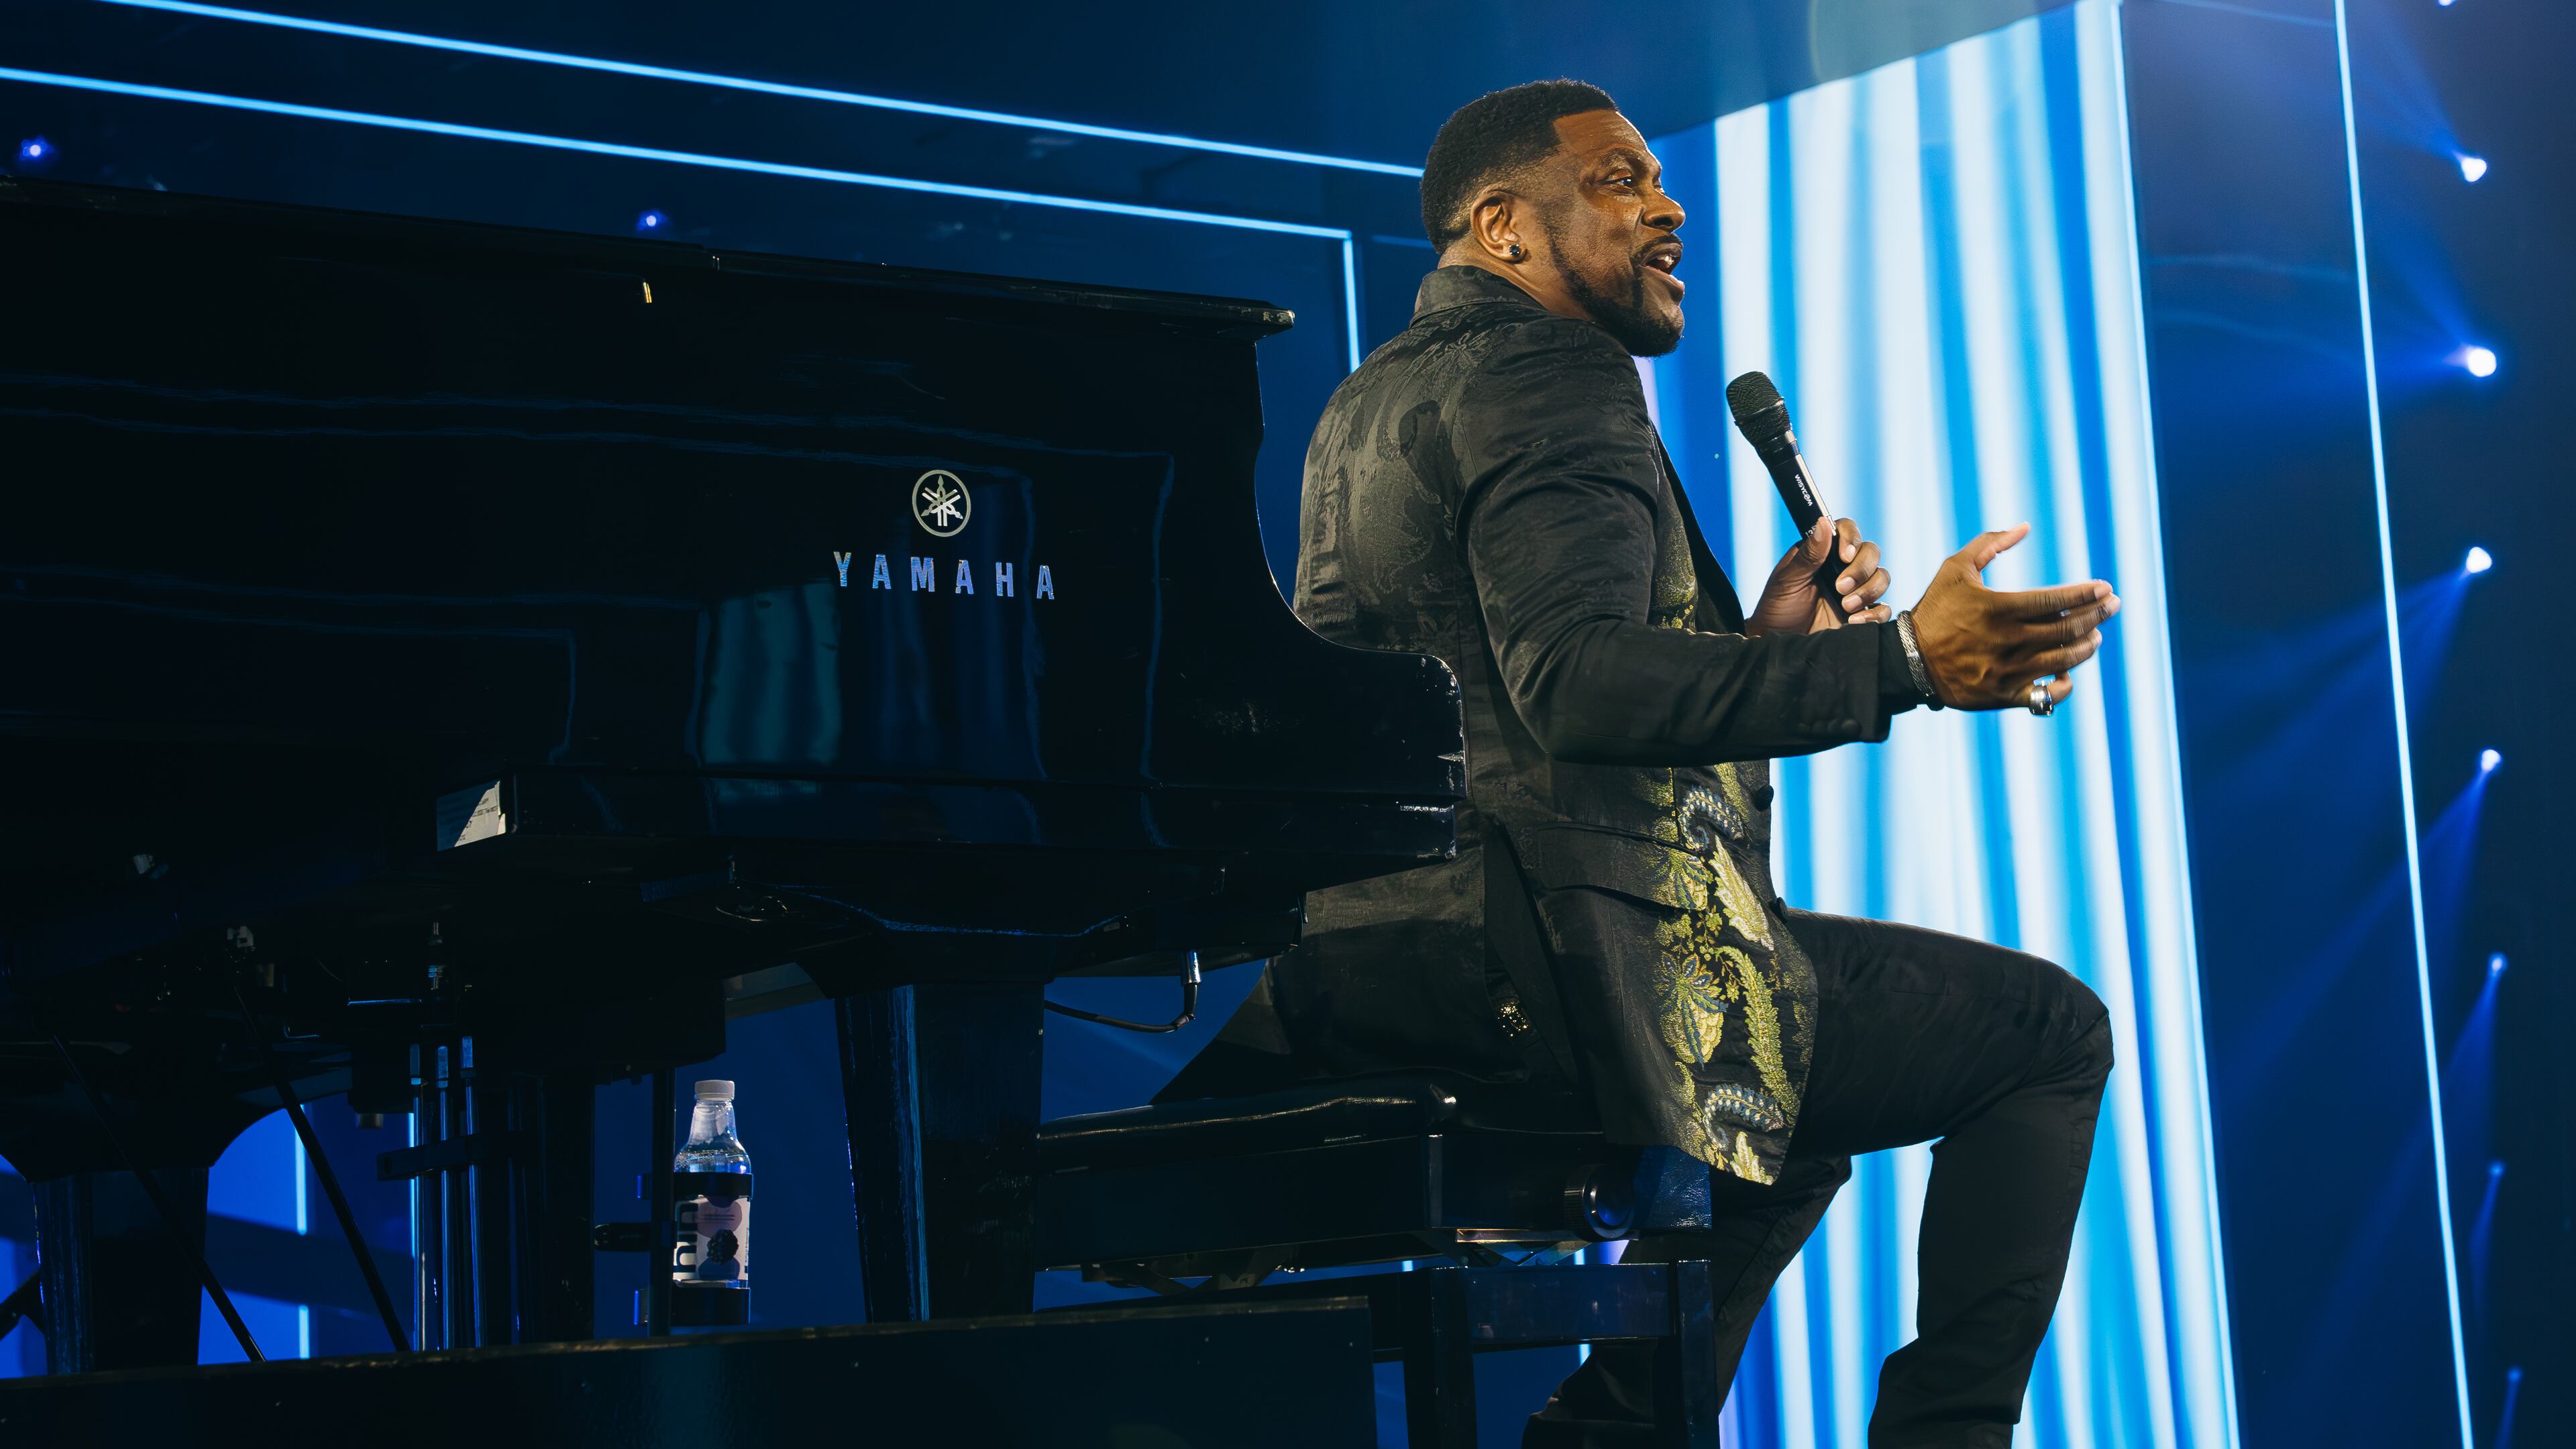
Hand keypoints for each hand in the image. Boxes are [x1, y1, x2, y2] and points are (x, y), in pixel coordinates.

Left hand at [1745, 517, 1893, 637]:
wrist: (1780, 642)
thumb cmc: (1778, 607)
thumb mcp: (1788, 580)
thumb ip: (1808, 555)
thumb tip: (1823, 523)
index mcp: (1824, 553)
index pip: (1847, 531)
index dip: (1851, 538)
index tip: (1845, 555)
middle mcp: (1844, 568)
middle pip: (1871, 553)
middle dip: (1861, 569)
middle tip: (1840, 587)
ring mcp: (1856, 590)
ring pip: (1882, 577)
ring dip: (1868, 590)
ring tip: (1846, 606)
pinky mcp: (1863, 614)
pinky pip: (1883, 608)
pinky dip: (1874, 613)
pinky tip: (1854, 621)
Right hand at [1909, 523, 2118, 709]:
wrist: (1907, 661)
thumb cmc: (1935, 610)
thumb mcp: (1955, 568)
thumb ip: (1990, 543)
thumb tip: (2025, 527)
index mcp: (1998, 609)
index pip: (2056, 601)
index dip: (2086, 594)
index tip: (2105, 588)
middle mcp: (2007, 641)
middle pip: (2067, 630)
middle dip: (2097, 615)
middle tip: (2113, 605)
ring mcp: (2007, 671)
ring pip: (2063, 660)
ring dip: (2086, 646)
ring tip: (2095, 634)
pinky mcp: (2003, 695)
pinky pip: (2045, 695)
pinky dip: (2062, 684)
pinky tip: (2067, 672)